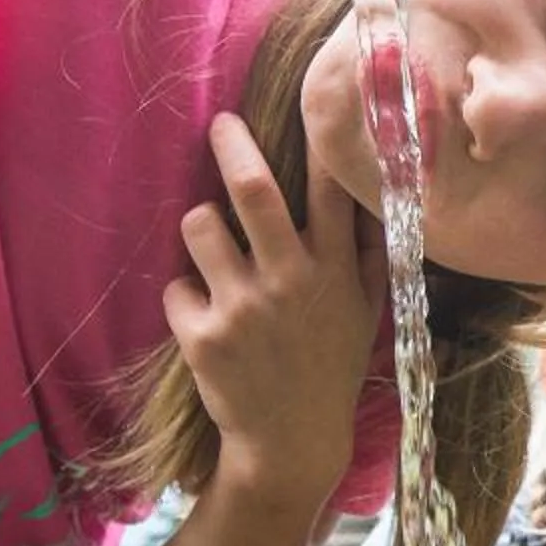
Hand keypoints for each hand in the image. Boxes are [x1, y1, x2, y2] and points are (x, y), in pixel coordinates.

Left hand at [163, 113, 387, 504]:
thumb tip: (369, 190)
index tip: (312, 101)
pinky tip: (208, 321)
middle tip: (221, 125)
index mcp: (332, 270)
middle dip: (232, 146)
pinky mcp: (201, 335)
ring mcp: (243, 308)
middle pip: (252, 190)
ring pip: (199, 225)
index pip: (330, 189)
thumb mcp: (363, 311)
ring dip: (200, 226)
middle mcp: (289, 281)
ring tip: (212, 246)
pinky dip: (186, 297)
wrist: (289, 444)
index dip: (319, 140)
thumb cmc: (329, 369)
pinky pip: (176, 286)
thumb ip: (364, 251)